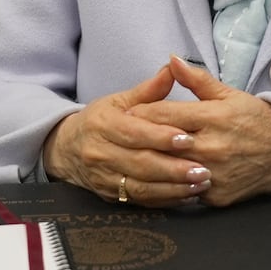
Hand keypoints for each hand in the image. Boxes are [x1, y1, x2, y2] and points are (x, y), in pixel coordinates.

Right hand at [42, 65, 213, 207]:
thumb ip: (148, 90)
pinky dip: (166, 200)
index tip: (188, 139)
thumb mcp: (119, 101)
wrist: (67, 149)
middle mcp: (100, 153)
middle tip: (202, 169)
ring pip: (141, 187)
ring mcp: (104, 178)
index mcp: (103, 124)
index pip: (134, 132)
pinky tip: (187, 196)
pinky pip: (140, 201)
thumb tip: (173, 68)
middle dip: (173, 169)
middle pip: (140, 163)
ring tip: (200, 185)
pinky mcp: (110, 196)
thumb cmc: (99, 121)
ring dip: (173, 188)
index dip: (161, 137)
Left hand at [127, 56, 270, 206]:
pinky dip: (173, 184)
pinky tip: (160, 178)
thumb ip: (196, 79)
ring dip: (153, 164)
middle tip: (120, 137)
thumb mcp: (228, 93)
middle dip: (141, 140)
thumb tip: (172, 59)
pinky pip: (186, 191)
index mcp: (213, 117)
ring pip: (171, 170)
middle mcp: (213, 146)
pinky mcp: (218, 196)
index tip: (126, 114)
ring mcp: (215, 173)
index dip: (143, 114)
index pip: (166, 115)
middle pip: (164, 143)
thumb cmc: (255, 119)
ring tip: (133, 158)